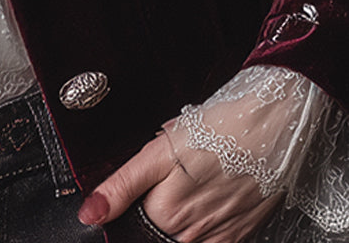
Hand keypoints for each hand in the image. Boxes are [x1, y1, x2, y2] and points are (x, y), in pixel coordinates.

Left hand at [77, 130, 277, 242]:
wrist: (268, 127)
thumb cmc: (214, 131)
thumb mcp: (158, 151)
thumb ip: (121, 186)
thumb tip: (89, 215)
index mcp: (164, 214)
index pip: (133, 223)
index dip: (134, 202)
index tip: (147, 185)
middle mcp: (190, 234)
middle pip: (160, 231)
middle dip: (159, 206)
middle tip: (175, 174)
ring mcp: (218, 237)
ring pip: (186, 237)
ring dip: (183, 216)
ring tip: (194, 181)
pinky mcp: (241, 234)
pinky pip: (214, 241)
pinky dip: (207, 223)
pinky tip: (211, 195)